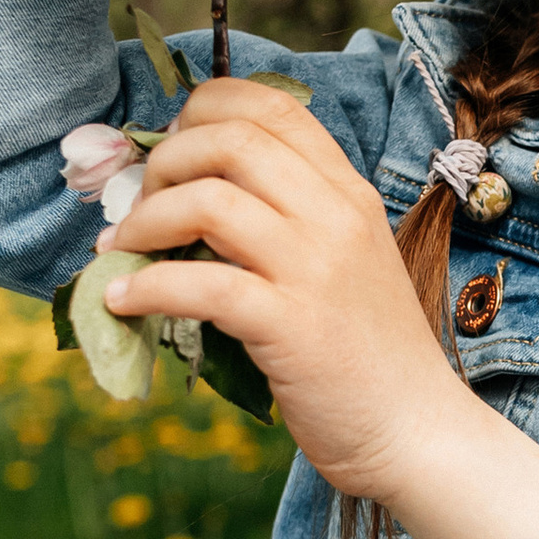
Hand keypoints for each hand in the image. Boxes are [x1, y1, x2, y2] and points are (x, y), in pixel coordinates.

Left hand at [99, 78, 538, 538]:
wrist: (417, 430)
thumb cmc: (372, 354)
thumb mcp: (347, 262)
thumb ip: (294, 221)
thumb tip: (198, 196)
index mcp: (349, 193)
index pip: (274, 108)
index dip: (206, 108)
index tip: (170, 143)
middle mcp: (336, 216)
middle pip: (231, 141)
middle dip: (163, 161)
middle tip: (137, 202)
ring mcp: (315, 269)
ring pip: (208, 201)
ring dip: (143, 220)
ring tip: (121, 248)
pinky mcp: (289, 326)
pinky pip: (199, 286)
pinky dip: (146, 287)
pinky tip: (123, 301)